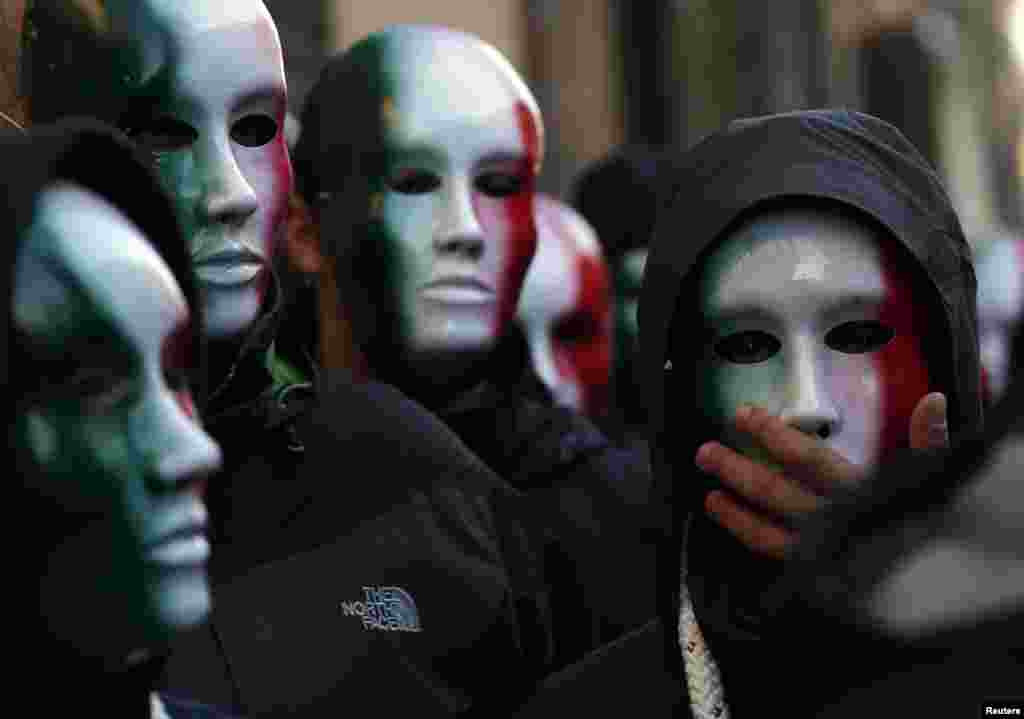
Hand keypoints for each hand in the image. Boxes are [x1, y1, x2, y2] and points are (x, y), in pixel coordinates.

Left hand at [695, 393, 948, 559]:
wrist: (944, 579)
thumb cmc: (931, 520)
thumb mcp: (935, 475)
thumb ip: (928, 439)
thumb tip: (933, 400)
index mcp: (863, 491)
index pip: (807, 457)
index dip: (772, 434)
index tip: (744, 415)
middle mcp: (837, 522)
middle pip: (774, 491)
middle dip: (736, 469)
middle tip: (706, 451)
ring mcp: (823, 551)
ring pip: (767, 531)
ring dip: (733, 510)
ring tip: (708, 493)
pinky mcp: (815, 573)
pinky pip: (773, 554)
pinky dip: (745, 535)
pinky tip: (727, 519)